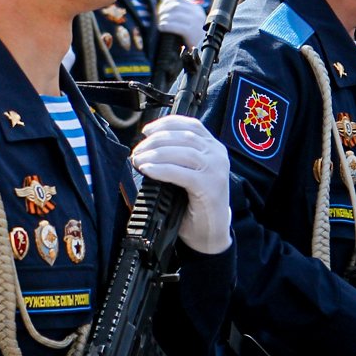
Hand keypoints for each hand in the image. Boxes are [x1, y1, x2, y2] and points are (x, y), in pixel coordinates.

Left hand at [130, 115, 231, 253]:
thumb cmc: (195, 201)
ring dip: (155, 154)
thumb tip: (145, 145)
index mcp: (214, 148)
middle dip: (155, 141)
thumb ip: (177, 155)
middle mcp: (218, 155)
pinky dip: (162, 169)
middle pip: (183, 137)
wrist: (211, 232)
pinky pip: (182, 173)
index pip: (191, 125)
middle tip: (137, 151)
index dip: (166, 123)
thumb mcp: (189, 171)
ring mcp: (216, 171)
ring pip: (183, 152)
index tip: (146, 130)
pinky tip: (148, 170)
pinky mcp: (210, 188)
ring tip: (138, 161)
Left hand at [156, 0, 205, 47]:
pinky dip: (167, 26)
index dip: (167, 2)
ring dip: (164, 18)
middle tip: (159, 16)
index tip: (161, 7)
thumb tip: (163, 9)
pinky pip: (177, 26)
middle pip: (176, 5)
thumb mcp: (190, 20)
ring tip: (160, 23)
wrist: (205, 47)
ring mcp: (195, 22)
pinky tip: (162, 28)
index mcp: (196, 8)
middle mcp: (196, 13)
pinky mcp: (192, 32)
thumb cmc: (194, 34)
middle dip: (164, 10)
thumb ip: (181, 13)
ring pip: (176, 15)